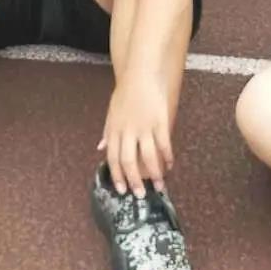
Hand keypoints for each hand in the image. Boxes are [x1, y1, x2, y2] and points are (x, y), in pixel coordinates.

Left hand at [99, 70, 174, 194]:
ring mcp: (144, 126)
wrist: (141, 74)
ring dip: (153, 173)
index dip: (117, 175)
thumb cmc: (126, 93)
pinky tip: (170, 165)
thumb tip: (100, 148)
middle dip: (134, 180)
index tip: (122, 189)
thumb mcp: (111, 112)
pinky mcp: (160, 121)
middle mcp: (128, 131)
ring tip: (159, 186)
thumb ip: (107, 132)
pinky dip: (167, 156)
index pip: (113, 158)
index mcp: (115, 130)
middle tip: (140, 195)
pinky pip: (163, 144)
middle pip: (129, 161)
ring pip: (147, 156)